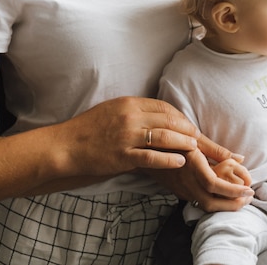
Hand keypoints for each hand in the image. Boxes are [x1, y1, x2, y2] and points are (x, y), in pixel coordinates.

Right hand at [59, 97, 200, 174]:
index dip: (181, 117)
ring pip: (164, 137)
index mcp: (129, 103)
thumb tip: (160, 115)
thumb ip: (136, 110)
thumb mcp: (114, 109)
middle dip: (188, 130)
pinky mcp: (122, 156)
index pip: (164, 107)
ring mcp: (127, 137)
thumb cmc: (90, 128)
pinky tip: (180, 162)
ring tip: (195, 149)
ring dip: (183, 143)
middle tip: (200, 139)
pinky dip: (168, 160)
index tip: (190, 126)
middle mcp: (130, 117)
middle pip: (169, 121)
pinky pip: (151, 157)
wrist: (66, 145)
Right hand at [146, 147, 253, 212]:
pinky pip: (197, 202)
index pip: (214, 185)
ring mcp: (180, 189)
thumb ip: (217, 150)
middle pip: (210, 203)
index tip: (248, 190)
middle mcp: (184, 181)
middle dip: (232, 204)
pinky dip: (214, 202)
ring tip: (240, 200)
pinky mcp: (178, 191)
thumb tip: (241, 159)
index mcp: (190, 166)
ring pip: (204, 206)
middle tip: (249, 198)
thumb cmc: (171, 136)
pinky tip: (223, 197)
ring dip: (224, 206)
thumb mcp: (194, 138)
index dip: (233, 190)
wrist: (143, 146)